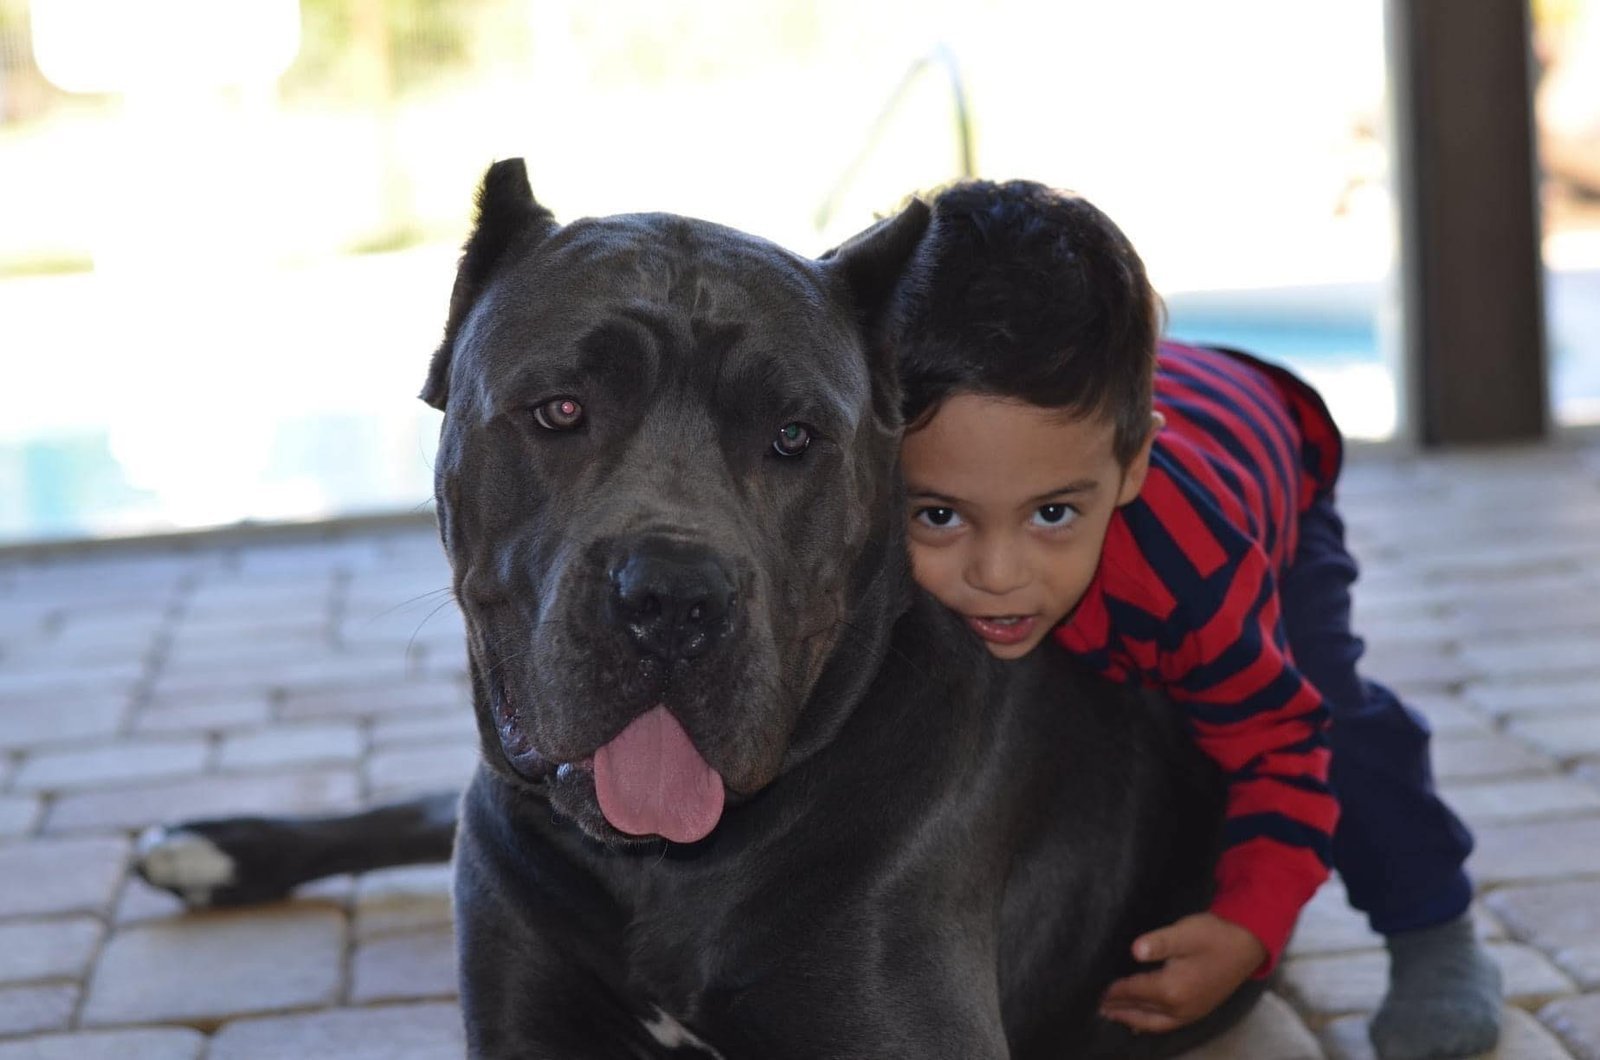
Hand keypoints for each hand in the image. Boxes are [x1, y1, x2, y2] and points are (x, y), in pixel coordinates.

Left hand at [1098, 913, 1266, 1033]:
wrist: (1248, 944)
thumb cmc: (1214, 935)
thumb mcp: (1185, 932)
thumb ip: (1159, 943)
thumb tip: (1135, 950)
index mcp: (1172, 989)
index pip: (1135, 991)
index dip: (1115, 991)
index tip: (1097, 991)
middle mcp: (1180, 1007)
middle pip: (1141, 1011)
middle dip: (1119, 1009)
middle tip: (1098, 1008)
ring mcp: (1191, 1012)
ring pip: (1154, 1023)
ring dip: (1133, 1019)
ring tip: (1114, 1016)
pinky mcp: (1199, 1010)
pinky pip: (1168, 1025)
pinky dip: (1151, 1025)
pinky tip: (1143, 1024)